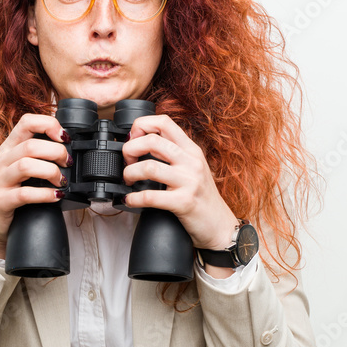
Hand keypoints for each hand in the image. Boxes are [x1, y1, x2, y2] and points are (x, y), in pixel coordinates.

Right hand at [0, 114, 70, 258]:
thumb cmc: (16, 190)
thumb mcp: (25, 167)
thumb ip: (40, 154)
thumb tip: (69, 147)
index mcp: (9, 147)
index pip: (26, 122)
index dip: (48, 124)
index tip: (65, 137)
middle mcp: (2, 160)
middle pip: (30, 146)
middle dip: (56, 152)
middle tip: (67, 163)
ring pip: (26, 166)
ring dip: (51, 172)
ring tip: (61, 182)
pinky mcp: (1, 201)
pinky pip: (24, 194)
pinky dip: (45, 195)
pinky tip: (55, 196)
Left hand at [122, 115, 239, 251]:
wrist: (220, 225)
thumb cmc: (202, 198)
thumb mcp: (193, 168)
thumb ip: (174, 154)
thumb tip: (142, 144)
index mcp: (191, 149)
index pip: (164, 122)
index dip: (142, 125)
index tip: (132, 138)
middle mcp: (191, 161)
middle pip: (152, 140)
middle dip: (130, 149)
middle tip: (127, 161)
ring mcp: (189, 181)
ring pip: (148, 167)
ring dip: (129, 173)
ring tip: (128, 180)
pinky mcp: (183, 202)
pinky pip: (150, 196)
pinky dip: (134, 198)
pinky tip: (130, 200)